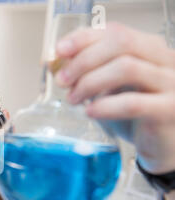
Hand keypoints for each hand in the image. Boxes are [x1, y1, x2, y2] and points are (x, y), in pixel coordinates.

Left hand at [55, 22, 174, 174]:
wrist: (161, 146)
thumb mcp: (111, 90)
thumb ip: (91, 74)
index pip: (116, 31)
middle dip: (84, 60)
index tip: (59, 51)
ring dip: (90, 82)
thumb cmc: (136, 117)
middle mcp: (165, 60)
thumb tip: (58, 64)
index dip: (84, 39)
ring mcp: (171, 84)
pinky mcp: (169, 110)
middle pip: (121, 43)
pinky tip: (90, 112)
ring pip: (126, 68)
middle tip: (62, 80)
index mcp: (150, 50)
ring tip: (73, 98)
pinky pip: (133, 103)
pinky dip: (105, 106)